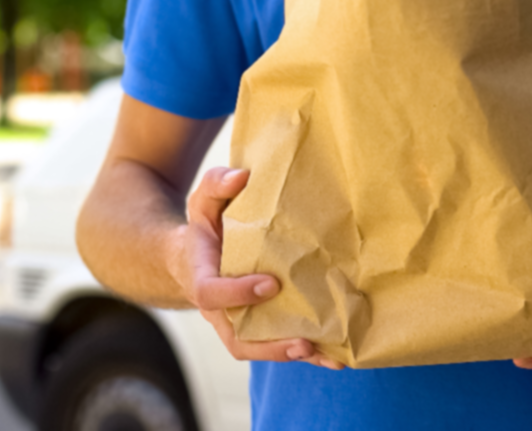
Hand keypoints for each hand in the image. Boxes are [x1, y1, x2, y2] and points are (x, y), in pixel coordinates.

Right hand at [171, 167, 342, 369]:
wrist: (194, 255)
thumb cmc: (205, 225)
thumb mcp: (204, 199)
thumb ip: (217, 184)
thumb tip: (241, 177)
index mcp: (202, 276)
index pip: (211, 294)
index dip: (238, 293)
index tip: (271, 284)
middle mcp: (219, 309)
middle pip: (237, 338)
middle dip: (270, 345)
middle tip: (303, 341)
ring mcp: (237, 320)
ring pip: (258, 348)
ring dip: (292, 354)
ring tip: (327, 354)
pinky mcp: (257, 324)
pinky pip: (276, 344)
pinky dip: (305, 352)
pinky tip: (336, 354)